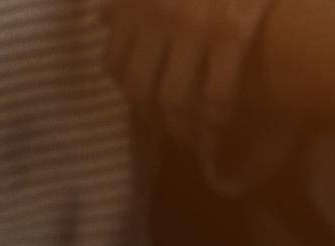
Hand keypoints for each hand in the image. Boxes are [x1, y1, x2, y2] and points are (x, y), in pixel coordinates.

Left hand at [105, 0, 274, 144]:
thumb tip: (103, 19)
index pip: (117, 63)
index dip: (132, 95)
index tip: (150, 110)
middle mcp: (154, 14)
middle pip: (141, 88)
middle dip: (157, 122)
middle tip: (175, 134)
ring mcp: (191, 25)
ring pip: (174, 99)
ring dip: (185, 130)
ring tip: (198, 142)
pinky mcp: (230, 32)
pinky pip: (217, 92)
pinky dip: (218, 120)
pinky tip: (224, 127)